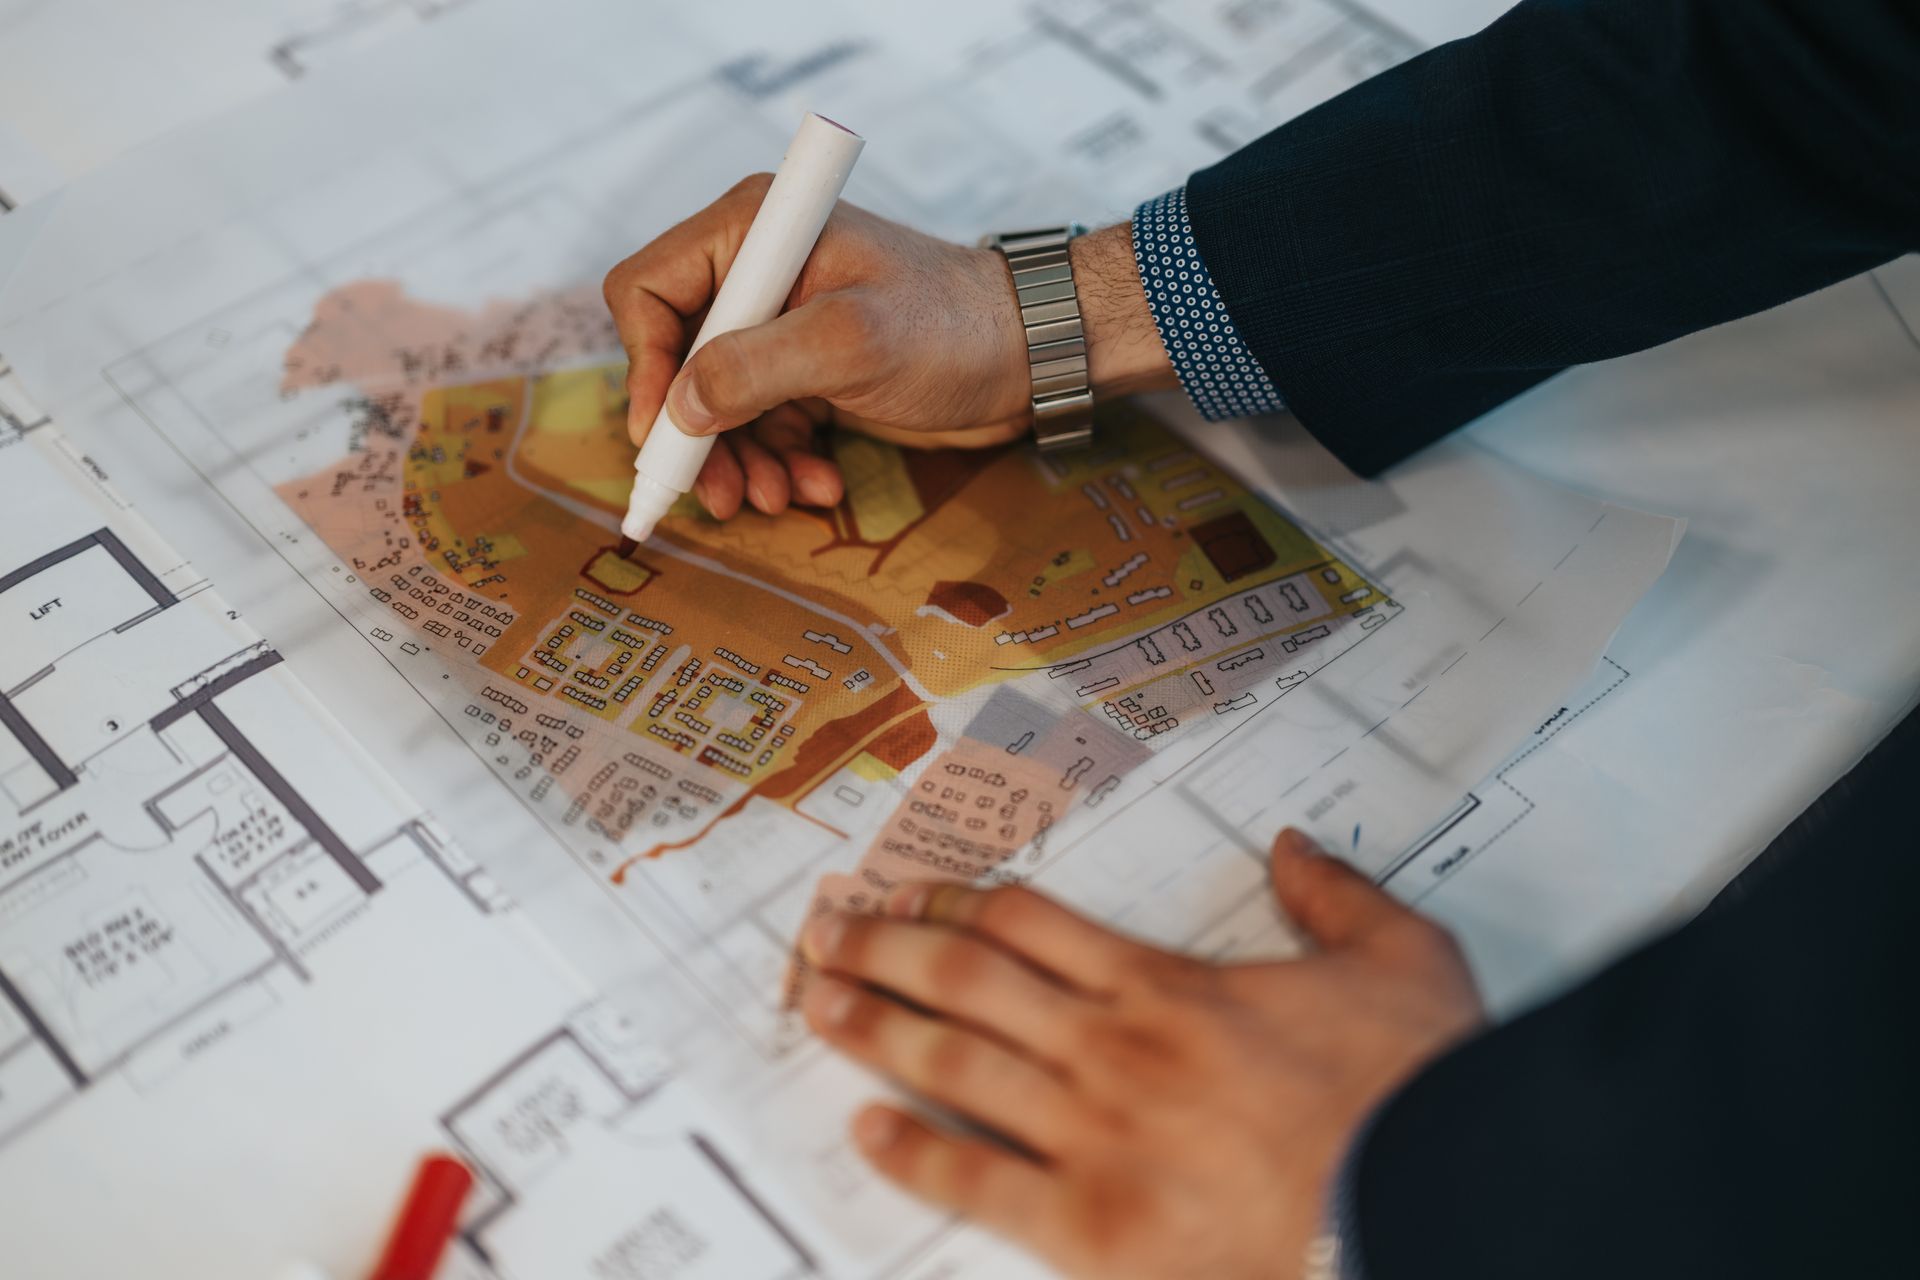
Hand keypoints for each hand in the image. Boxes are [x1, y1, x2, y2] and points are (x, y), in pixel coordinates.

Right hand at [603, 175, 1170, 519]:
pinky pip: (763, 426)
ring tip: (780, 500)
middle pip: (677, 360)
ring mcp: (782, 324)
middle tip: (718, 497)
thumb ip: (754, 369)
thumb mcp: (850, 345)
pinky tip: (819, 487)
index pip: (649, 291)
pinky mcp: (808, 371)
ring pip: (716, 406)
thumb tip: (678, 408)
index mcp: (755, 233)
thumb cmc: (953, 329)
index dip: (644, 365)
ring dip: (740, 462)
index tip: (664, 434)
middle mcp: (758, 272)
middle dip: (696, 435)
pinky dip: (781, 464)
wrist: (1032, 356)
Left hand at [797, 828, 1483, 1279]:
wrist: (1434, 1207)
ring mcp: (1093, 1137)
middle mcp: (1112, 1048)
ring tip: (818, 1005)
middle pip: (966, 980)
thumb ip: (1335, 898)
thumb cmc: (1418, 1096)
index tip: (908, 894)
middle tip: (827, 935)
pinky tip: (867, 1132)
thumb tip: (1295, 848)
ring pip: (953, 1065)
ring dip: (875, 1029)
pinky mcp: (1094, 1230)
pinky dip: (914, 1157)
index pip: (1028, 924)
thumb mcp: (1401, 960)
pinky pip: (978, 1185)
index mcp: (1168, 986)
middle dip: (885, 951)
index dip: (955, 903)